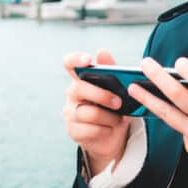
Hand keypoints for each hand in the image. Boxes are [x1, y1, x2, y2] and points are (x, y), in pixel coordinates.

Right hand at [62, 49, 130, 175]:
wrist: (113, 135)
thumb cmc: (113, 107)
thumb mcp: (116, 88)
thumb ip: (111, 70)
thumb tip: (102, 51)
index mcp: (81, 79)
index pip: (69, 63)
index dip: (75, 59)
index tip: (88, 60)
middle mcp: (72, 94)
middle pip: (79, 88)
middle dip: (102, 95)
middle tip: (118, 102)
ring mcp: (70, 113)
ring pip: (88, 112)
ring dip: (108, 117)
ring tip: (118, 119)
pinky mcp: (73, 131)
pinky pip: (90, 130)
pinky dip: (105, 130)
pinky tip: (109, 129)